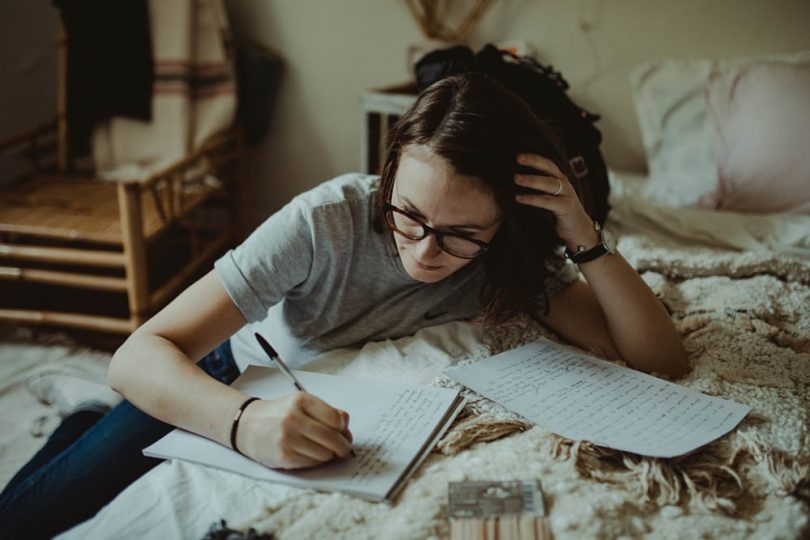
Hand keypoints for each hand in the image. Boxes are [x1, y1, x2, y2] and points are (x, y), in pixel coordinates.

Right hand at [235, 393, 352, 468]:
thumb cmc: (280, 414)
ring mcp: (287, 439)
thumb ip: (326, 412)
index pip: (335, 419)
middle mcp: (293, 418)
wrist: (247, 425)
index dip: (344, 429)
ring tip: (325, 451)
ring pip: (324, 454)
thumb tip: (347, 428)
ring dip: (329, 455)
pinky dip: (317, 461)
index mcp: (301, 401)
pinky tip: (312, 455)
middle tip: (344, 449)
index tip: (344, 433)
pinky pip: (312, 463)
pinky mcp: (283, 456)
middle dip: (343, 446)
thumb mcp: (301, 404)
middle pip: (332, 438)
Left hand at [514, 153, 598, 249]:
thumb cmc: (561, 212)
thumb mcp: (552, 196)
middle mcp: (564, 184)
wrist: (579, 230)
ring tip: (516, 178)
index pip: (548, 163)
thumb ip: (541, 187)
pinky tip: (519, 198)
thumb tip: (516, 180)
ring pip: (548, 183)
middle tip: (518, 158)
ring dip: (531, 180)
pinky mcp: (565, 207)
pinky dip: (532, 199)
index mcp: (560, 179)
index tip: (519, 155)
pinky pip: (546, 201)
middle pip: (549, 168)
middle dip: (534, 161)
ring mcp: (566, 195)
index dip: (535, 157)